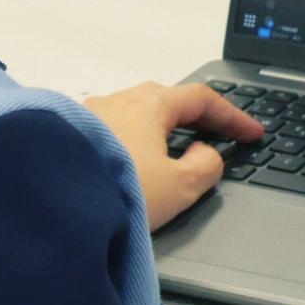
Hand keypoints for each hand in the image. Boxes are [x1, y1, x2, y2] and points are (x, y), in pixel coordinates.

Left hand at [80, 81, 263, 231]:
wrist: (51, 204)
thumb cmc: (118, 191)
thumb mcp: (179, 187)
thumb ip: (205, 167)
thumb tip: (206, 154)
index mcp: (150, 104)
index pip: (203, 99)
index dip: (234, 117)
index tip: (253, 133)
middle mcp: (118, 100)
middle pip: (167, 101)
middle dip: (196, 117)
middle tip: (217, 135)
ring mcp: (89, 116)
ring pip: (135, 115)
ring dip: (160, 130)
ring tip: (173, 153)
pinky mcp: (68, 137)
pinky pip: (111, 132)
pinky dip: (132, 142)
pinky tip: (132, 164)